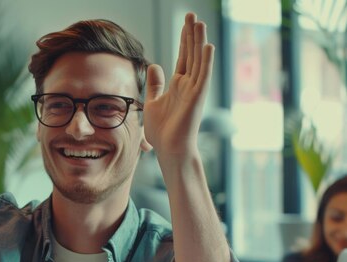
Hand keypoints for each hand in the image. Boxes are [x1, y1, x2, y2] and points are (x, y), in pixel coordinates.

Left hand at [142, 12, 213, 157]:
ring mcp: (195, 90)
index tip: (186, 22)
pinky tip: (207, 46)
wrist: (169, 149)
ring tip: (199, 23)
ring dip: (199, 42)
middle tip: (192, 14)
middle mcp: (189, 84)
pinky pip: (203, 76)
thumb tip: (154, 65)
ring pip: (198, 61)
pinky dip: (206, 61)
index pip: (183, 56)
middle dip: (191, 34)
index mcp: (178, 84)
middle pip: (191, 53)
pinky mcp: (198, 98)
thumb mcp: (152, 102)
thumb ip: (155, 84)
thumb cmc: (162, 131)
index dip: (184, 39)